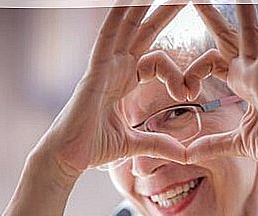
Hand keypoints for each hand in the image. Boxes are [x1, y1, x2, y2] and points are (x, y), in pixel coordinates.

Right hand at [34, 3, 188, 182]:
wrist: (69, 158)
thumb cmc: (93, 148)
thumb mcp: (136, 144)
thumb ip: (160, 144)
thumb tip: (185, 154)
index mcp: (124, 82)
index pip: (156, 61)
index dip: (177, 73)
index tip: (188, 93)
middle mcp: (115, 69)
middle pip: (143, 33)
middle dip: (163, 13)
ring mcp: (104, 68)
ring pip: (127, 28)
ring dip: (142, 6)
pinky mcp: (94, 73)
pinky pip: (106, 38)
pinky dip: (116, 17)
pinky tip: (128, 0)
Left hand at [185, 3, 257, 177]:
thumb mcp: (235, 144)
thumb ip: (212, 144)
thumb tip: (187, 154)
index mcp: (244, 85)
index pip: (214, 61)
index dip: (195, 69)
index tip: (183, 92)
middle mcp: (253, 74)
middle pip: (228, 38)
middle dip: (211, 17)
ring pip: (249, 33)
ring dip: (242, 9)